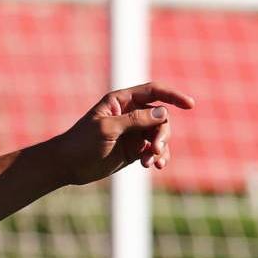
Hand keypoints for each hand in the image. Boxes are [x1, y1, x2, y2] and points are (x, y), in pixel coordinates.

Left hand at [54, 82, 195, 184]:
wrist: (67, 166)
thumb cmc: (81, 142)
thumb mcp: (108, 128)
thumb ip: (136, 120)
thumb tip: (164, 112)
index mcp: (122, 101)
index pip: (154, 91)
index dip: (173, 96)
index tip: (190, 105)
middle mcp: (131, 114)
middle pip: (161, 117)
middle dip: (162, 134)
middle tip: (155, 149)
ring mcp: (134, 132)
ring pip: (160, 135)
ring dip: (160, 148)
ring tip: (151, 163)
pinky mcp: (134, 149)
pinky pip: (154, 150)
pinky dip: (157, 157)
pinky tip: (153, 166)